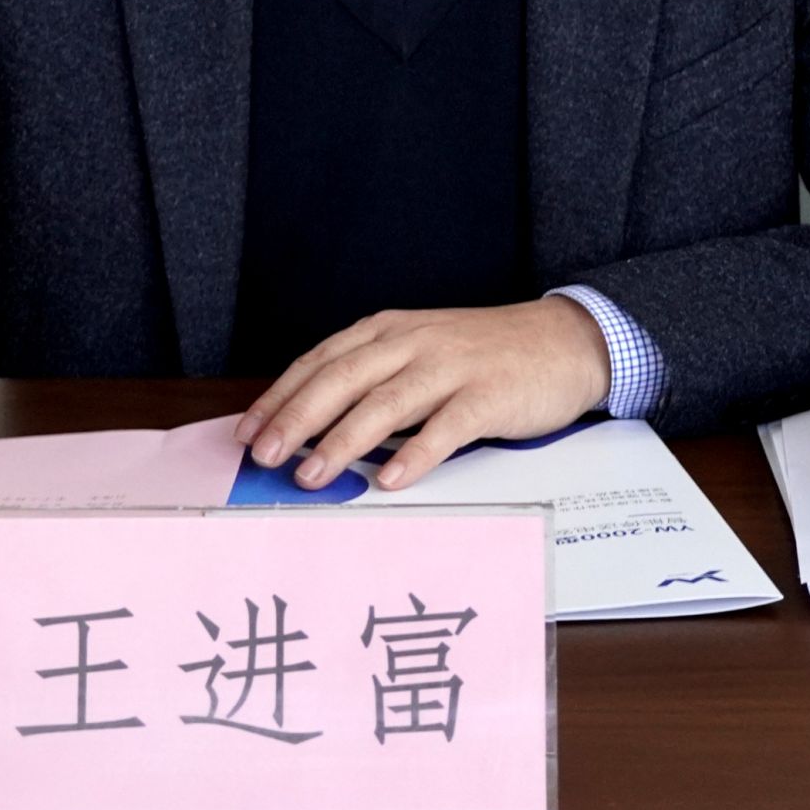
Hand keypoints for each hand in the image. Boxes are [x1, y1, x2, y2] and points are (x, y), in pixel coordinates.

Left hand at [234, 297, 611, 491]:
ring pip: (385, 403)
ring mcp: (451, 367)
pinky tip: (389, 480)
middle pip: (342, 378)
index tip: (247, 430)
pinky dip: (415, 455)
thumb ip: (373, 379)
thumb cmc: (482, 354)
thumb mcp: (419, 350)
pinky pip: (445, 428)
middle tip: (263, 454)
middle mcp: (413, 342)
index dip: (281, 395)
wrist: (561, 340)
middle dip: (297, 418)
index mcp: (389, 330)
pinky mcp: (487, 396)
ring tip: (311, 476)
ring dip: (342, 440)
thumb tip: (312, 428)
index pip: (321, 360)